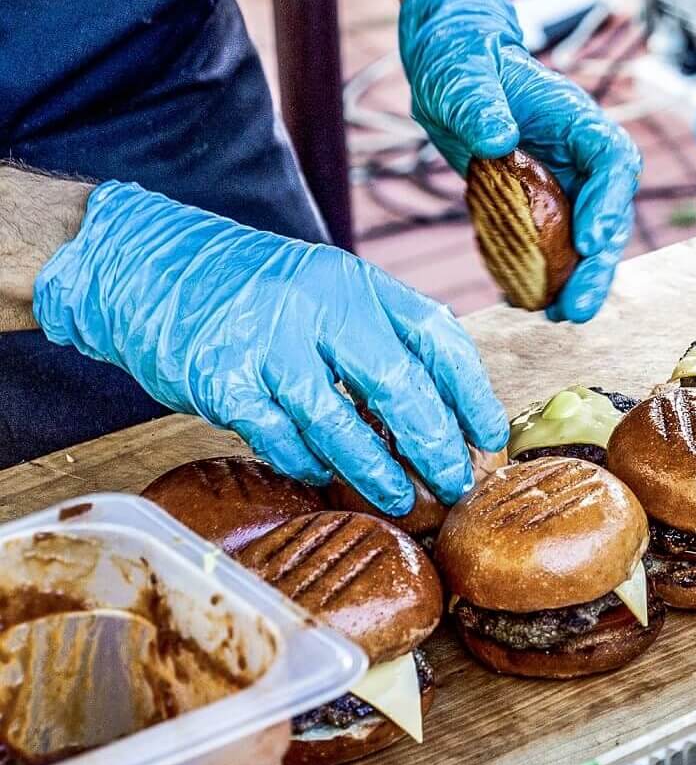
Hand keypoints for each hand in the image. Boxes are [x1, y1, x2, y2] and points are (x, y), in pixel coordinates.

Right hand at [33, 183, 508, 514]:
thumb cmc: (245, 288)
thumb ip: (373, 334)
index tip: (489, 434)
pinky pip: (279, 438)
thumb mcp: (322, 287)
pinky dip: (307, 463)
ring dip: (377, 471)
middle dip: (435, 443)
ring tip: (403, 499)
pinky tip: (322, 478)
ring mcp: (269, 342)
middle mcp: (319, 306)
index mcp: (355, 281)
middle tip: (457, 482)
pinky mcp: (222, 379)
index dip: (471, 390)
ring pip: (341, 424)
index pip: (436, 334)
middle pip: (400, 385)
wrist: (137, 265)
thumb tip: (436, 408)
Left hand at [399, 0, 641, 321]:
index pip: (611, 160)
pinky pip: (553, 244)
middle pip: (609, 212)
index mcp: (576, 119)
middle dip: (599, 263)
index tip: (589, 239)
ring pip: (587, 237)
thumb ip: (479, 102)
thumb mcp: (462, 74)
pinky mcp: (541, 203)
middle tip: (577, 307)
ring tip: (561, 315)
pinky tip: (528, 302)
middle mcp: (580, 155)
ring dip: (579, 278)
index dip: (608, 202)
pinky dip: (546, 274)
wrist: (448, 67)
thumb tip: (497, 137)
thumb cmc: (461, 59)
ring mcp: (564, 182)